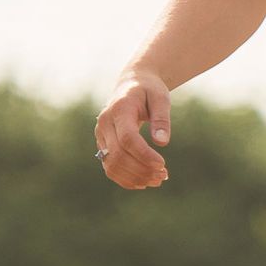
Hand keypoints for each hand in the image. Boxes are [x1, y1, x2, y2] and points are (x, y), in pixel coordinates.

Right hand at [95, 70, 172, 189]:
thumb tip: (162, 142)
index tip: (162, 165)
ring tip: (158, 180)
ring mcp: (101, 135)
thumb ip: (161, 118)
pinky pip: (110, 166)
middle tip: (164, 175)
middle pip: (118, 154)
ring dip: (134, 177)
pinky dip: (125, 178)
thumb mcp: (160, 97)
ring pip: (111, 164)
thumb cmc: (149, 90)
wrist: (131, 84)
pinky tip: (144, 182)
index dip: (144, 155)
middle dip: (141, 169)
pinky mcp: (103, 144)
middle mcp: (105, 124)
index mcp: (119, 110)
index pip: (127, 138)